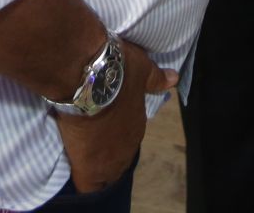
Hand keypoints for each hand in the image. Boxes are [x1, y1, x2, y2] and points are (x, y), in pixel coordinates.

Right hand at [54, 39, 174, 192]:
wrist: (91, 76)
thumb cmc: (118, 70)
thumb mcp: (141, 69)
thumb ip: (155, 78)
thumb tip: (174, 78)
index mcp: (138, 124)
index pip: (129, 137)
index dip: (117, 134)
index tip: (107, 128)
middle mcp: (128, 144)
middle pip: (120, 159)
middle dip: (109, 154)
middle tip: (93, 144)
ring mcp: (110, 157)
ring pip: (107, 174)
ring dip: (98, 167)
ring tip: (85, 158)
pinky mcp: (89, 164)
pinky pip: (88, 185)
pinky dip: (86, 182)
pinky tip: (79, 174)